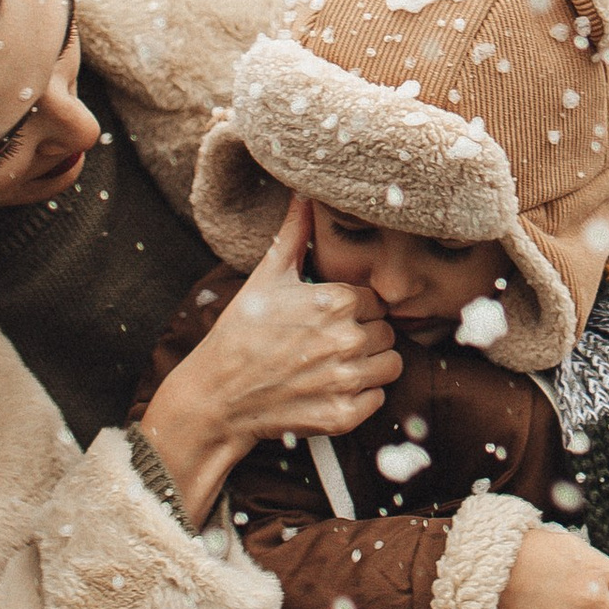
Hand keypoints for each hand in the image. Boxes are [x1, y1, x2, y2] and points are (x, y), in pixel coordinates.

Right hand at [137, 199, 399, 522]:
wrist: (217, 395)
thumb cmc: (240, 331)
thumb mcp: (267, 276)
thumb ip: (295, 233)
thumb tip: (303, 192)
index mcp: (335, 302)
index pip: (376, 301)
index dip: (355, 309)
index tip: (329, 318)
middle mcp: (346, 340)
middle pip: (387, 332)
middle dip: (364, 336)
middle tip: (328, 342)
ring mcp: (345, 380)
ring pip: (390, 365)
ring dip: (370, 365)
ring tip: (336, 364)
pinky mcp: (342, 416)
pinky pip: (378, 399)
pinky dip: (360, 396)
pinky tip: (331, 388)